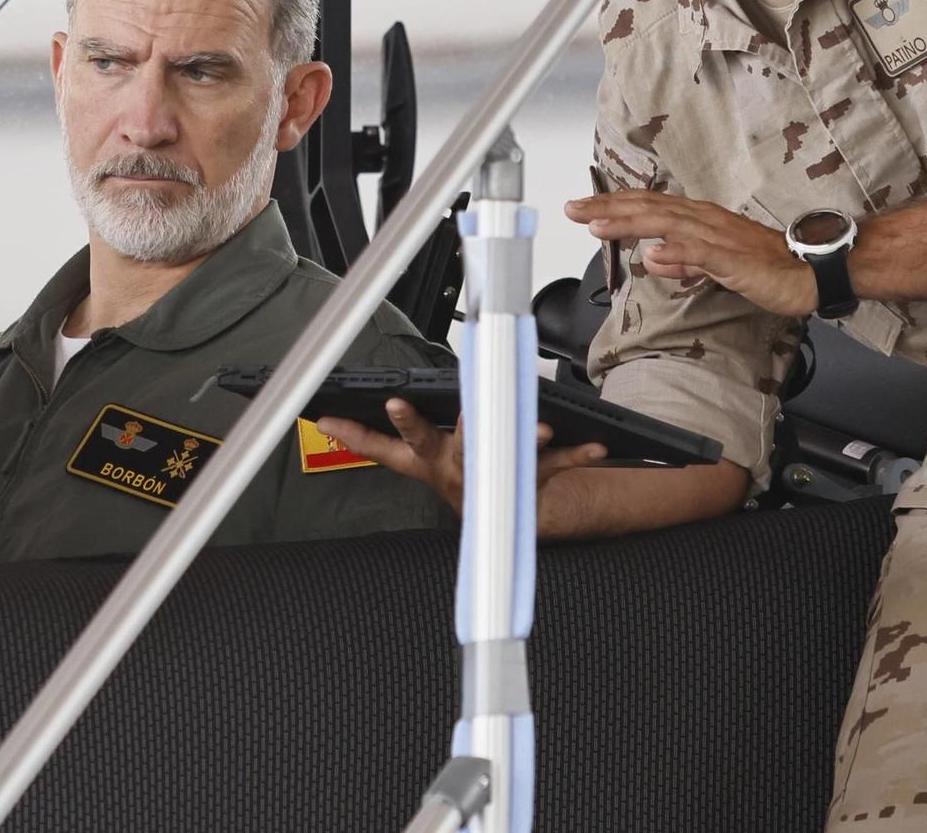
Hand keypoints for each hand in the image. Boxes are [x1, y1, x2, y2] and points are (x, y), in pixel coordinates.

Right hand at [316, 399, 606, 513]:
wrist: (521, 520)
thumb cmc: (477, 475)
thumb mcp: (434, 457)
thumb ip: (400, 436)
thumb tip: (335, 419)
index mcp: (429, 462)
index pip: (384, 448)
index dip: (357, 435)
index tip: (332, 420)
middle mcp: (454, 470)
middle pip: (431, 444)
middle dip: (415, 426)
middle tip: (400, 407)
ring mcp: (489, 479)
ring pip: (494, 453)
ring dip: (512, 438)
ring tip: (533, 427)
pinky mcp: (527, 483)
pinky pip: (553, 465)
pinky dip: (576, 453)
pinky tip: (594, 445)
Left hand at [565, 191, 817, 317]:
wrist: (811, 268)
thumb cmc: (768, 265)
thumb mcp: (716, 264)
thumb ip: (684, 260)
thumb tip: (652, 256)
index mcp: (700, 220)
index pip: (649, 208)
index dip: (614, 206)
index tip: (583, 208)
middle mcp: (705, 221)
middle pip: (649, 208)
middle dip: (608, 207)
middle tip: (574, 208)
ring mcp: (719, 237)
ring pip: (667, 224)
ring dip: (630, 221)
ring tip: (597, 222)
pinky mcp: (734, 259)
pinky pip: (703, 252)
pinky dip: (678, 250)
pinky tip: (654, 251)